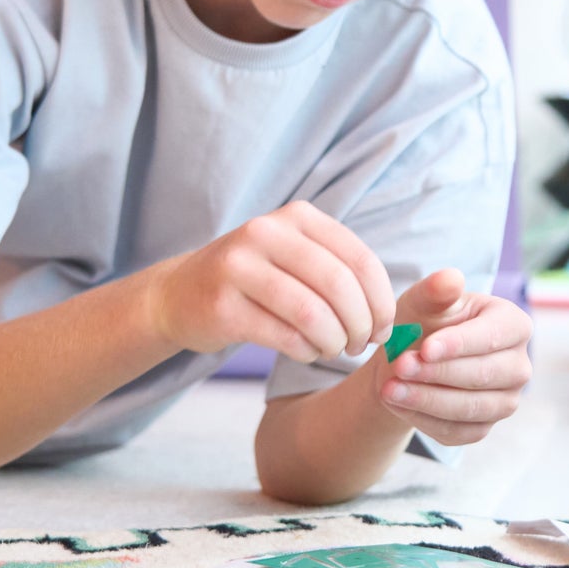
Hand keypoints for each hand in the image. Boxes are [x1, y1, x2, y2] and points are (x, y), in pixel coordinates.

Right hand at [145, 201, 393, 362]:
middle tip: (361, 345)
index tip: (384, 328)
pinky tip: (307, 350)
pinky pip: (283, 336)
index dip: (381, 300)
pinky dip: (306, 350)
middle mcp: (266, 233)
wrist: (180, 294)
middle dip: (361, 324)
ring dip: (334, 341)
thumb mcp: (298, 257)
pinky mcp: (222, 306)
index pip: (359, 259)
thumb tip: (389, 318)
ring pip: (312, 313)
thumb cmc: (257, 280)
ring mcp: (239, 267)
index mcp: (298, 216)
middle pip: (339, 286)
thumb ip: (341, 272)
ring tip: (334, 349)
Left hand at [377, 269, 531, 446]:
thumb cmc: (424, 322)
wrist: (409, 361)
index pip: (492, 337)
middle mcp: (518, 365)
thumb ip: (436, 290)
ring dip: (427, 400)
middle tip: (400, 366)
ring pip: (471, 408)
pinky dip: (424, 420)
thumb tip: (450, 278)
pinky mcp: (483, 428)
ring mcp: (505, 401)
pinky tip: (397, 402)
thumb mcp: (424, 301)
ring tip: (390, 388)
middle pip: (484, 375)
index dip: (459, 344)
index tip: (425, 348)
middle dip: (438, 373)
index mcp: (513, 324)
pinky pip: (458, 432)